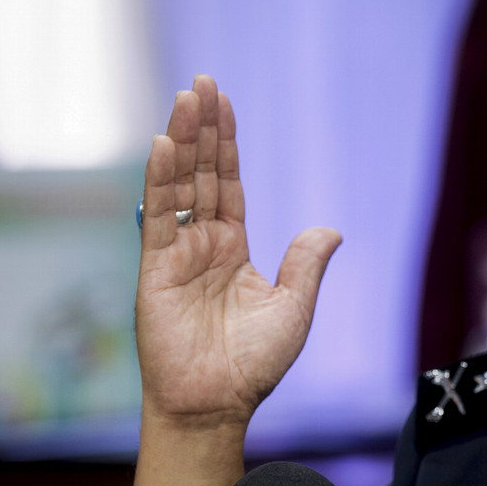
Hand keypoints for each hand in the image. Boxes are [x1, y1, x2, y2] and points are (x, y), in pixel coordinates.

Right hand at [135, 75, 339, 428]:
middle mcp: (203, 244)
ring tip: (186, 98)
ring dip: (182, 141)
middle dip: (202, 128)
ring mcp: (177, 254)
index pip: (228, 183)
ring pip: (179, 185)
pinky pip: (158, 217)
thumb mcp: (294, 307)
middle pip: (201, 173)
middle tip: (201, 82)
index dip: (226, 144)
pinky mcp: (154, 269)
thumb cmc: (254, 364)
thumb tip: (332, 228)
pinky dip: (160, 181)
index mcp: (234, 248)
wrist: (217, 403)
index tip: (223, 102)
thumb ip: (306, 264)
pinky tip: (164, 146)